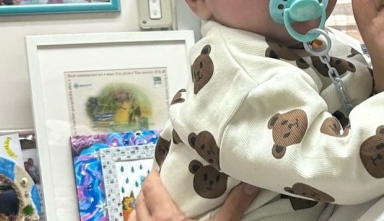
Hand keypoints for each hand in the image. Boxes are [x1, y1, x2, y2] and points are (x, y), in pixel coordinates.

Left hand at [131, 171, 257, 220]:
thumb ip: (233, 207)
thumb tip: (250, 184)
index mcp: (165, 217)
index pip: (151, 187)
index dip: (154, 175)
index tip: (162, 167)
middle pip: (139, 200)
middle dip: (147, 190)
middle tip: (162, 184)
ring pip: (132, 217)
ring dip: (140, 209)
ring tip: (154, 205)